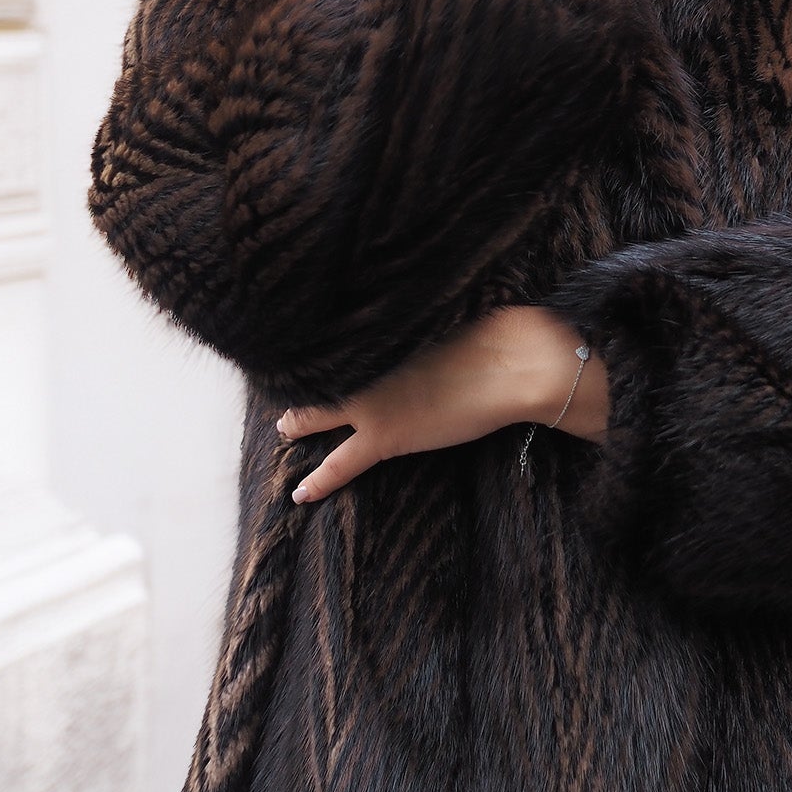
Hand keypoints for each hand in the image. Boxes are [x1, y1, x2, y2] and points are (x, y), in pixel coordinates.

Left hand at [277, 305, 608, 501]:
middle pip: (320, 371)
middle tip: (281, 376)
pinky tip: (300, 495)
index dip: (325, 340)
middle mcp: (366, 363)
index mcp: (381, 329)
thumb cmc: (494, 329)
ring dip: (299, 421)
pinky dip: (319, 481)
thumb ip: (423, 313)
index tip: (309, 336)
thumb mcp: (449, 306)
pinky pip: (340, 463)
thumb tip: (427, 296)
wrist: (511, 364)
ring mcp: (370, 400)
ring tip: (284, 428)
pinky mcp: (383, 435)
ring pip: (317, 413)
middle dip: (302, 377)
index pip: (342, 336)